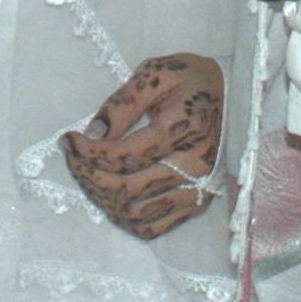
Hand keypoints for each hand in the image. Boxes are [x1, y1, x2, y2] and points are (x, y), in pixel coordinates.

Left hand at [61, 53, 224, 239]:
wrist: (231, 95)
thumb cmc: (189, 79)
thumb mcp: (155, 73)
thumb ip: (123, 102)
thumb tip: (94, 133)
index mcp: (187, 126)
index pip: (128, 155)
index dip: (90, 153)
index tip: (69, 139)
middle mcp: (196, 164)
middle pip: (128, 188)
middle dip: (88, 174)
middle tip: (72, 156)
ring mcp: (198, 188)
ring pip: (136, 213)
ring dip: (102, 198)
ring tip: (88, 173)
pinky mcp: (196, 204)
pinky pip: (153, 228)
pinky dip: (124, 218)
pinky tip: (110, 195)